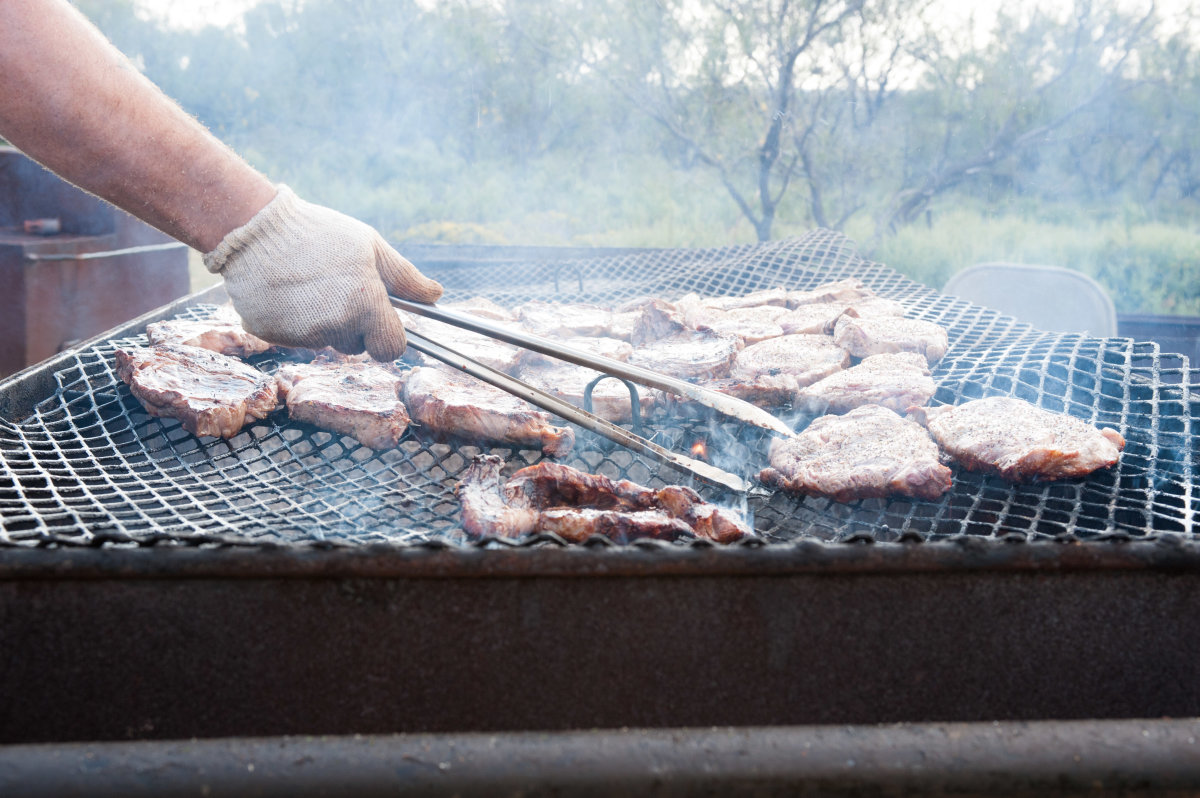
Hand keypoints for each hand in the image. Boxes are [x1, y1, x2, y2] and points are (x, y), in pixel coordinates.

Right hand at [202, 186, 441, 360]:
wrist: (253, 227)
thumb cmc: (319, 233)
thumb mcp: (370, 247)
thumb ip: (405, 277)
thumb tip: (436, 296)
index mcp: (365, 306)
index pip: (391, 349)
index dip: (389, 336)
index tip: (380, 319)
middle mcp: (335, 327)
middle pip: (356, 345)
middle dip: (353, 325)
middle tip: (338, 289)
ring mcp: (300, 335)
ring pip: (325, 341)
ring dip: (322, 321)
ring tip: (308, 282)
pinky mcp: (271, 336)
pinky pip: (293, 337)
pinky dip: (293, 319)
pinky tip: (286, 289)